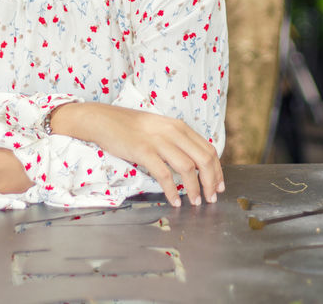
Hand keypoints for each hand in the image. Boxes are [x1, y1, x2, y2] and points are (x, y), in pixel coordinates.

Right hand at [51, 102, 224, 207]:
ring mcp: (158, 141)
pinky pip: (164, 174)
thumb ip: (176, 141)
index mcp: (179, 126)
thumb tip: (193, 163)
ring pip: (187, 168)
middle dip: (211, 181)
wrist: (103, 120)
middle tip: (211, 198)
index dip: (217, 170)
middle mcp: (172, 131)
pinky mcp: (143, 151)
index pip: (208, 149)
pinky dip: (172, 191)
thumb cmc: (130, 127)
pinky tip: (175, 200)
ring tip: (196, 202)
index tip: (218, 185)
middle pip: (203, 159)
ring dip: (195, 188)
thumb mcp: (159, 128)